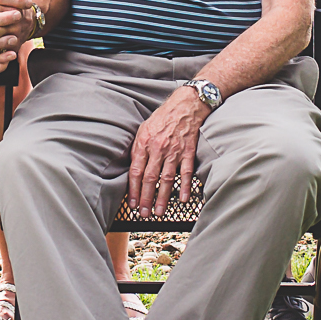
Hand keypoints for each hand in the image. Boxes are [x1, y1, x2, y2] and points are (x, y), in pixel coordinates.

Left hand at [128, 88, 207, 215]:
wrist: (185, 105)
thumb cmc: (163, 118)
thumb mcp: (143, 129)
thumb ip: (138, 149)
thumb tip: (132, 169)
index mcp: (144, 143)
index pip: (135, 171)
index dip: (133, 190)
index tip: (132, 204)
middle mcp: (157, 148)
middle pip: (149, 178)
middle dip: (146, 199)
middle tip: (144, 214)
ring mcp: (174, 151)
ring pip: (166, 179)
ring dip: (162, 198)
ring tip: (159, 212)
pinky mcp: (188, 151)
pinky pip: (186, 172)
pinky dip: (185, 186)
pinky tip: (184, 199)